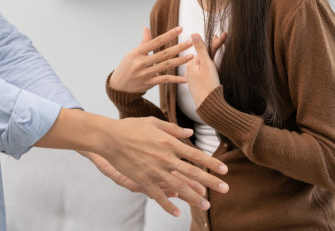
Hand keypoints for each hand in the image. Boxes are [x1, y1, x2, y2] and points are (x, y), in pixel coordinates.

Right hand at [99, 117, 228, 215]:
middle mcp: (165, 157)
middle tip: (226, 189)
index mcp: (169, 142)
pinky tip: (177, 213)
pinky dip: (167, 205)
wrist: (109, 137)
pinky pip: (157, 195)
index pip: (195, 154)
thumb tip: (190, 133)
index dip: (211, 163)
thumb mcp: (153, 122)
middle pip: (192, 172)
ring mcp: (154, 170)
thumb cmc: (131, 127)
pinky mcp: (142, 179)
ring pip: (178, 187)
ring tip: (206, 205)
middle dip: (210, 182)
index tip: (224, 170)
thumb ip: (172, 129)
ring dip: (194, 197)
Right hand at [109, 27, 194, 93]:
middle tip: (190, 42)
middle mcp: (142, 62)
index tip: (180, 29)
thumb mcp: (132, 53)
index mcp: (137, 52)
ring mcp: (146, 74)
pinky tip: (185, 78)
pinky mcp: (149, 83)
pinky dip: (175, 79)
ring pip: (166, 66)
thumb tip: (146, 28)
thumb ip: (143, 42)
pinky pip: (165, 80)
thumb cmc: (126, 67)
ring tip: (191, 56)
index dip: (168, 35)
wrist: (118, 86)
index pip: (156, 41)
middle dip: (178, 47)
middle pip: (164, 54)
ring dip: (180, 61)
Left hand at [185, 32, 226, 107]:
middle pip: (203, 57)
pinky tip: (210, 65)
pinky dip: (208, 67)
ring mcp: (193, 78)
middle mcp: (189, 70)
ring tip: (216, 47)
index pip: (205, 50)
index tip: (224, 34)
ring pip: (203, 65)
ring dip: (209, 57)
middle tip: (222, 37)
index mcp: (191, 64)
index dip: (216, 42)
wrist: (209, 106)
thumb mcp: (207, 64)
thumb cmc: (209, 86)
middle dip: (213, 48)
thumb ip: (201, 49)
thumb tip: (193, 33)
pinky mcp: (197, 85)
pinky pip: (202, 73)